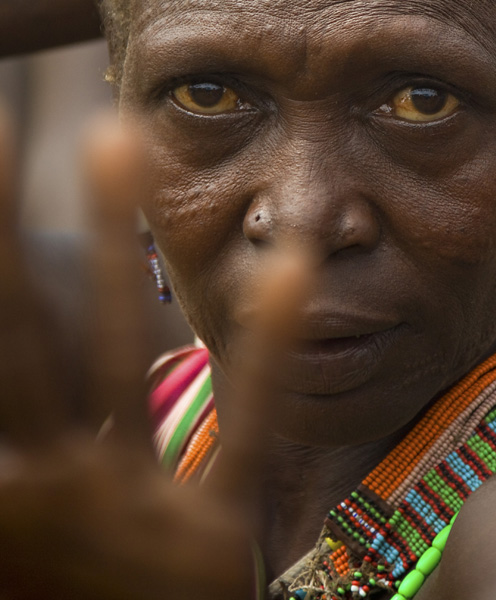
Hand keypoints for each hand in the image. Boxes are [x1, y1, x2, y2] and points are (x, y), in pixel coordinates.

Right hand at [0, 111, 303, 599]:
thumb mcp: (20, 524)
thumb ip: (19, 434)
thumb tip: (8, 343)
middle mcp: (48, 493)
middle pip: (17, 332)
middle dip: (3, 228)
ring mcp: (129, 515)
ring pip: (115, 352)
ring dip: (115, 239)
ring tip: (114, 131)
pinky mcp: (214, 539)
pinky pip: (246, 424)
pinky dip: (266, 343)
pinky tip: (290, 264)